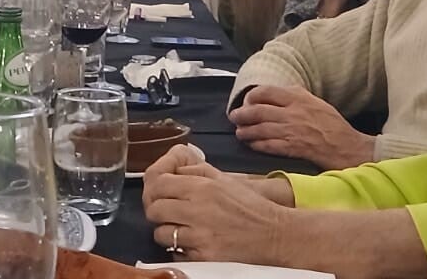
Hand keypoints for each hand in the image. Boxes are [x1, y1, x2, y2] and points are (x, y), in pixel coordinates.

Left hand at [145, 166, 292, 264]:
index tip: (158, 189)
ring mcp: (200, 237)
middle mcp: (198, 211)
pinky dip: (180, 248)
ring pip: (161, 234)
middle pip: (154, 209)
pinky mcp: (204, 257)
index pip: (158, 183)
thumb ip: (194, 170)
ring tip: (181, 227)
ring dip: (167, 231)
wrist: (273, 234)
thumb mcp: (223, 178)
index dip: (154, 186)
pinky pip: (176, 253)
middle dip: (157, 209)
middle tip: (167, 210)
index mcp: (202, 187)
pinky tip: (192, 241)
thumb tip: (171, 170)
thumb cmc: (249, 205)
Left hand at [230, 85, 374, 169]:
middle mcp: (292, 112)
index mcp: (297, 97)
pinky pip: (268, 145)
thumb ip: (295, 95)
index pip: (266, 92)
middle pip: (258, 111)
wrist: (346, 147)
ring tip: (239, 132)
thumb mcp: (315, 101)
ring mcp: (291, 131)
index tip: (246, 101)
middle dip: (242, 114)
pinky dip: (256, 144)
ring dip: (246, 131)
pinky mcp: (292, 148)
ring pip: (260, 129)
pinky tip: (251, 144)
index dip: (251, 97)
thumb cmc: (332, 124)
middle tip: (234, 117)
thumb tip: (277, 93)